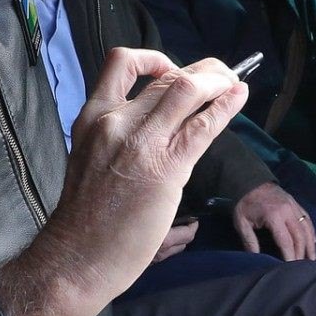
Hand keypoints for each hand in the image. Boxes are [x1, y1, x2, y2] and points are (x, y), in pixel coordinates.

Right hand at [0, 49, 247, 315]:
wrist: (77, 257)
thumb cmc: (87, 216)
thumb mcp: (92, 157)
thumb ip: (119, 133)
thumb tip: (160, 119)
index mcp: (92, 117)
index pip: (121, 62)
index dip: (156, 58)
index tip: (173, 71)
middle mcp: (114, 121)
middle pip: (167, 76)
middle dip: (203, 71)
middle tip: (221, 77)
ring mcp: (140, 143)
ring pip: (187, 90)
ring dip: (219, 82)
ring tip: (233, 85)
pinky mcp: (165, 168)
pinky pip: (203, 126)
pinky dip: (226, 107)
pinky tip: (239, 99)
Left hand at [233, 182, 315, 261]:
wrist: (250, 181)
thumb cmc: (244, 203)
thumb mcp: (241, 222)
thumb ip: (249, 241)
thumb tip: (255, 259)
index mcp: (274, 216)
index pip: (285, 241)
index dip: (290, 255)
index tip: (291, 267)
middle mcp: (287, 211)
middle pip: (299, 236)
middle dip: (302, 253)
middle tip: (302, 267)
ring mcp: (294, 206)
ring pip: (307, 228)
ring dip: (310, 245)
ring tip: (312, 259)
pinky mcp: (296, 204)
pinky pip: (307, 219)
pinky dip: (311, 231)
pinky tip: (313, 242)